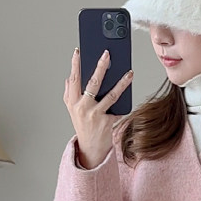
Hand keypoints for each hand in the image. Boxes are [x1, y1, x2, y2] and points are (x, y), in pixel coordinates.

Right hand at [63, 48, 132, 168]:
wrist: (90, 149)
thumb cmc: (83, 126)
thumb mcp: (72, 110)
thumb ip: (69, 94)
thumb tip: (69, 78)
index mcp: (72, 102)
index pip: (73, 79)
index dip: (75, 65)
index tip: (78, 51)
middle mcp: (82, 108)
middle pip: (92, 83)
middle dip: (100, 66)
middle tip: (107, 54)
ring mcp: (94, 115)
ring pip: (110, 94)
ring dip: (121, 82)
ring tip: (129, 73)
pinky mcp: (106, 122)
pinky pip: (118, 108)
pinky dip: (124, 100)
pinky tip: (130, 90)